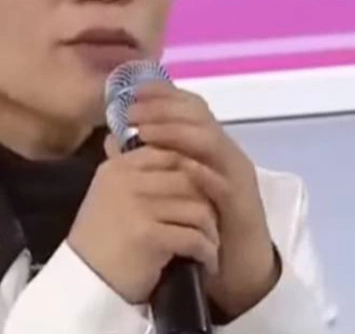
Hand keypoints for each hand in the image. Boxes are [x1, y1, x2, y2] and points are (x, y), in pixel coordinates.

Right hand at [66, 136, 220, 304]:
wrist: (85, 282)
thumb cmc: (100, 239)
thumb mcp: (109, 194)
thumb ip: (132, 170)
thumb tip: (157, 139)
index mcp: (117, 168)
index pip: (169, 154)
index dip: (193, 172)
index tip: (202, 194)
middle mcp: (126, 181)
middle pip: (189, 178)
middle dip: (207, 202)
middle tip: (211, 222)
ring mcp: (137, 207)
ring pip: (197, 208)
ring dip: (210, 230)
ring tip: (210, 244)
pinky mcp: (149, 236)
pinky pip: (194, 237)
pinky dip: (206, 252)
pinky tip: (206, 262)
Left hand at [128, 81, 279, 317]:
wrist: (237, 263)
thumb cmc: (201, 219)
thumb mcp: (171, 184)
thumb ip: (145, 159)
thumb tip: (111, 138)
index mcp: (207, 144)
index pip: (188, 106)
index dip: (162, 94)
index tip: (132, 91)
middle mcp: (224, 152)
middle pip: (199, 116)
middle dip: (164, 109)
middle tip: (133, 111)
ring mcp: (235, 174)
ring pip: (211, 141)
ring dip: (178, 133)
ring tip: (146, 133)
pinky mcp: (242, 202)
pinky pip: (223, 180)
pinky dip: (201, 171)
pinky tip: (179, 167)